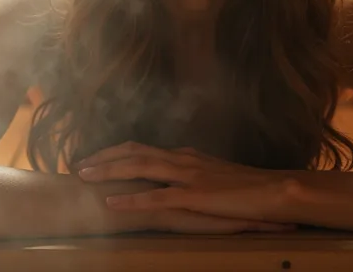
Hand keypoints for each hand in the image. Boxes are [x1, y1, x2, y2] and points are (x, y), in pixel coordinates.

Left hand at [76, 141, 296, 224]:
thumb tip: (178, 181)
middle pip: (135, 152)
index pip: (144, 149)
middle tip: (78, 165)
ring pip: (140, 168)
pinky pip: (157, 197)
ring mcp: (188, 176)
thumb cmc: (249, 188)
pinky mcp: (195, 196)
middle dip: (104, 157)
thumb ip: (195, 176)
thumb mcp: (216, 177)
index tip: (95, 158)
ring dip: (110, 171)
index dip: (117, 153)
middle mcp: (183, 159)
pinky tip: (113, 203)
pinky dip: (132, 199)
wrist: (275, 189)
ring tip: (85, 177)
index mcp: (187, 156)